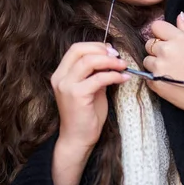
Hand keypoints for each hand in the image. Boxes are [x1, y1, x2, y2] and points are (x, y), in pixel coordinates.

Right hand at [50, 42, 128, 184]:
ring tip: (123, 66)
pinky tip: (123, 79)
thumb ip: (96, 73)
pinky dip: (113, 75)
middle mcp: (60, 77)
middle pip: (80, 50)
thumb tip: (111, 58)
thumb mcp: (91, 89)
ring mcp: (66, 86)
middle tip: (118, 57)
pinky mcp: (76, 95)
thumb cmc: (86, 115)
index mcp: (61, 74)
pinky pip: (98, 78)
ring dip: (110, 61)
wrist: (78, 138)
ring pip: (89, 61)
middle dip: (102, 50)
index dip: (95, 46)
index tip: (111, 51)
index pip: (75, 49)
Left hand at [143, 13, 183, 141]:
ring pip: (147, 60)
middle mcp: (165, 51)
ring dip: (155, 64)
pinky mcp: (154, 82)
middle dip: (157, 49)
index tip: (166, 40)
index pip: (156, 26)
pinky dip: (155, 77)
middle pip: (149, 43)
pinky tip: (169, 80)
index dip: (161, 33)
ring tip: (171, 71)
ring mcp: (158, 67)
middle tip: (171, 58)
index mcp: (177, 39)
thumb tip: (179, 16)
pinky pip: (147, 76)